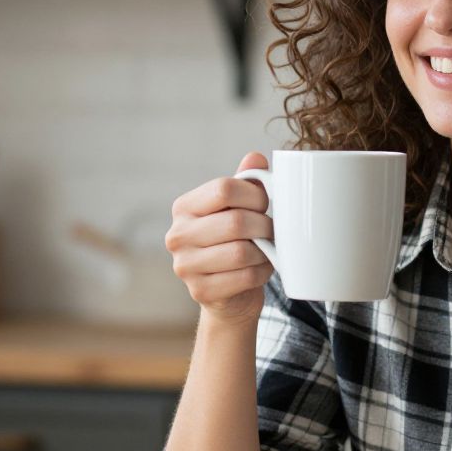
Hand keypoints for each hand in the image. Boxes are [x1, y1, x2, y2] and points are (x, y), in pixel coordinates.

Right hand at [164, 152, 274, 325]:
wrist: (230, 292)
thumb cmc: (236, 241)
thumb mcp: (239, 208)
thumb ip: (246, 182)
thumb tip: (256, 158)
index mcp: (184, 207)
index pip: (224, 189)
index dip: (256, 195)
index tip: (266, 204)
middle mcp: (177, 235)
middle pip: (235, 222)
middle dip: (264, 226)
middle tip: (273, 230)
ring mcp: (185, 266)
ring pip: (241, 252)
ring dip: (264, 251)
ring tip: (268, 249)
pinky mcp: (200, 291)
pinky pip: (244, 277)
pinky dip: (261, 272)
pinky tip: (261, 268)